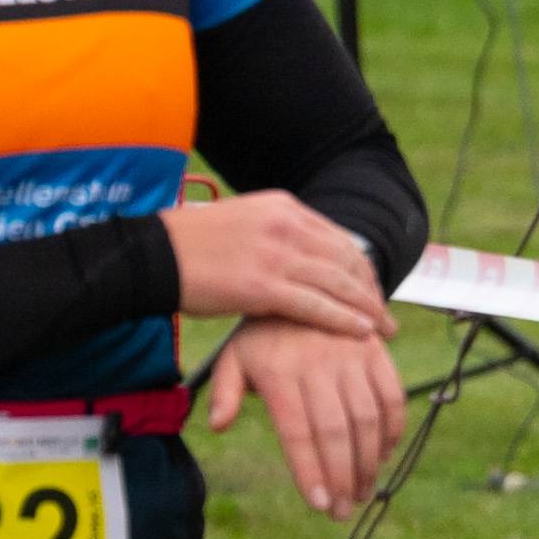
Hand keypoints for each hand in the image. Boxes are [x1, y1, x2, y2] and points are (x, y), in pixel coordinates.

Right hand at [161, 192, 394, 343]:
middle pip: (346, 258)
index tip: (370, 287)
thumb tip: (295, 252)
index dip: (361, 266)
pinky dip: (343, 319)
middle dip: (370, 288)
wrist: (153, 255)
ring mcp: (276, 255)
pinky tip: (360, 331)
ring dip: (366, 307)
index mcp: (282, 207)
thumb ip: (273, 233)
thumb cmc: (189, 245)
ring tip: (381, 327)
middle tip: (385, 312)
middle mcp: (286, 226)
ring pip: (338, 282)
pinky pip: (316, 305)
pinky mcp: (263, 285)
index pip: (337, 237)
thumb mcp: (241, 223)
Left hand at [206, 322, 405, 516]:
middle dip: (341, 477)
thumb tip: (218, 426)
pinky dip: (393, 430)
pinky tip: (383, 456)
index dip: (309, 469)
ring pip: (367, 418)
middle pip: (335, 431)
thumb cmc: (262, 333)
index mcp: (279, 371)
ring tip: (360, 493)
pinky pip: (392, 396)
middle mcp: (318, 364)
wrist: (303, 283)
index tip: (317, 504)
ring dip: (368, 462)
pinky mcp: (376, 351)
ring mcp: (351, 356)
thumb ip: (225, 391)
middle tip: (341, 511)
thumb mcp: (234, 356)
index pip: (297, 430)